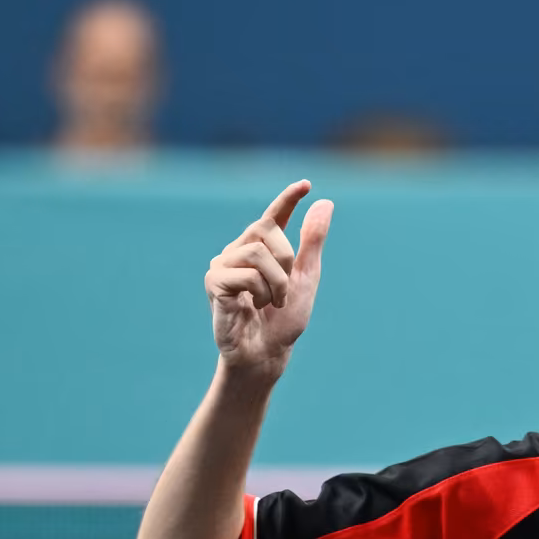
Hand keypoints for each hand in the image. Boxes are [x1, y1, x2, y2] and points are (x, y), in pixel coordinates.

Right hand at [206, 181, 332, 378]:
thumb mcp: (305, 277)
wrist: (267, 353)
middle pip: (266, 229)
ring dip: (276, 283)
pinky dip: (261, 292)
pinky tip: (254, 307)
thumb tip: (324, 203)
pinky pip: (246, 274)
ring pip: (258, 253)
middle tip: (284, 290)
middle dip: (286, 259)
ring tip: (271, 303)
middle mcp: (237, 251)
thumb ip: (312, 242)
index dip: (288, 199)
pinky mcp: (214, 282)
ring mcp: (222, 265)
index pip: (273, 217)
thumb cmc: (284, 320)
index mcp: (261, 249)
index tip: (307, 185)